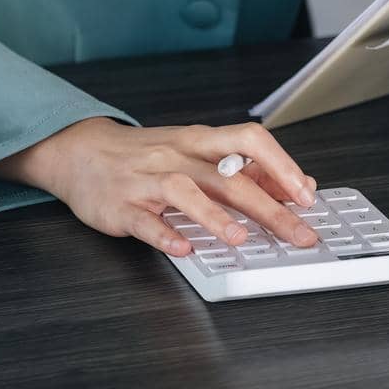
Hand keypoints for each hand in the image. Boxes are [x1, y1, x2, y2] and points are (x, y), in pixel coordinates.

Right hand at [0, 117, 320, 255]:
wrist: (81, 151)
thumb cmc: (149, 155)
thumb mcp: (198, 153)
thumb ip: (246, 169)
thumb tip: (298, 185)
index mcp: (201, 141)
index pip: (250, 140)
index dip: (281, 165)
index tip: (306, 194)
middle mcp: (177, 156)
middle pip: (228, 176)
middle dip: (268, 206)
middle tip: (297, 233)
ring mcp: (147, 180)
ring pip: (184, 192)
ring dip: (215, 215)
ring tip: (240, 238)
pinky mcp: (121, 206)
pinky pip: (144, 221)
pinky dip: (165, 235)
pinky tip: (183, 248)